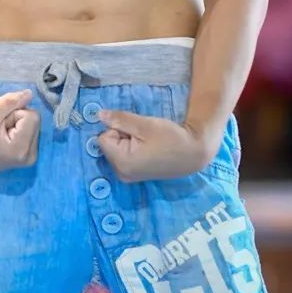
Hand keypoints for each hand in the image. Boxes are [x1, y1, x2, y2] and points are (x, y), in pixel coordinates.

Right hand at [0, 89, 39, 172]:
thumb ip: (11, 102)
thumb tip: (30, 94)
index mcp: (21, 149)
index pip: (32, 115)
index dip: (14, 113)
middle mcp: (30, 157)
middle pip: (34, 121)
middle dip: (17, 118)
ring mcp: (30, 159)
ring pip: (33, 125)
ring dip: (17, 124)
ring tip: (0, 135)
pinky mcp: (28, 157)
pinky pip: (30, 133)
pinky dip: (19, 131)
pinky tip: (5, 139)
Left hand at [96, 109, 211, 181]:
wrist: (193, 153)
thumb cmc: (170, 137)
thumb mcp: (144, 124)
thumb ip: (119, 119)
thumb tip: (98, 115)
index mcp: (121, 162)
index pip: (103, 137)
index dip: (117, 128)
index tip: (136, 130)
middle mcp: (121, 174)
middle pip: (108, 145)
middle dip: (121, 135)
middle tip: (143, 137)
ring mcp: (128, 177)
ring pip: (115, 150)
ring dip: (127, 142)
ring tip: (147, 143)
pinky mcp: (134, 176)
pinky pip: (123, 157)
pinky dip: (131, 149)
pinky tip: (147, 149)